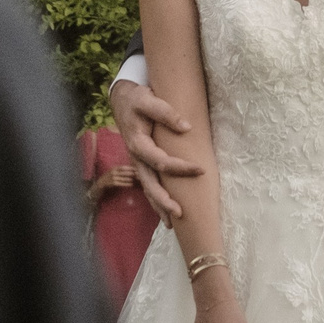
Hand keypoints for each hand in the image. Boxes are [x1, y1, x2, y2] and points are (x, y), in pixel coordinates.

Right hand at [109, 78, 200, 223]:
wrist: (122, 99)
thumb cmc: (137, 99)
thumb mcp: (148, 100)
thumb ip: (166, 112)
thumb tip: (187, 127)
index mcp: (138, 143)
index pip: (161, 161)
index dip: (181, 167)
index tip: (201, 170)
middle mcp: (136, 157)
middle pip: (149, 183)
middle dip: (163, 200)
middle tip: (180, 213)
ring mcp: (137, 162)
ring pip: (147, 188)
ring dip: (158, 205)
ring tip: (172, 223)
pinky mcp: (141, 163)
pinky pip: (147, 184)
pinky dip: (155, 199)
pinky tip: (165, 213)